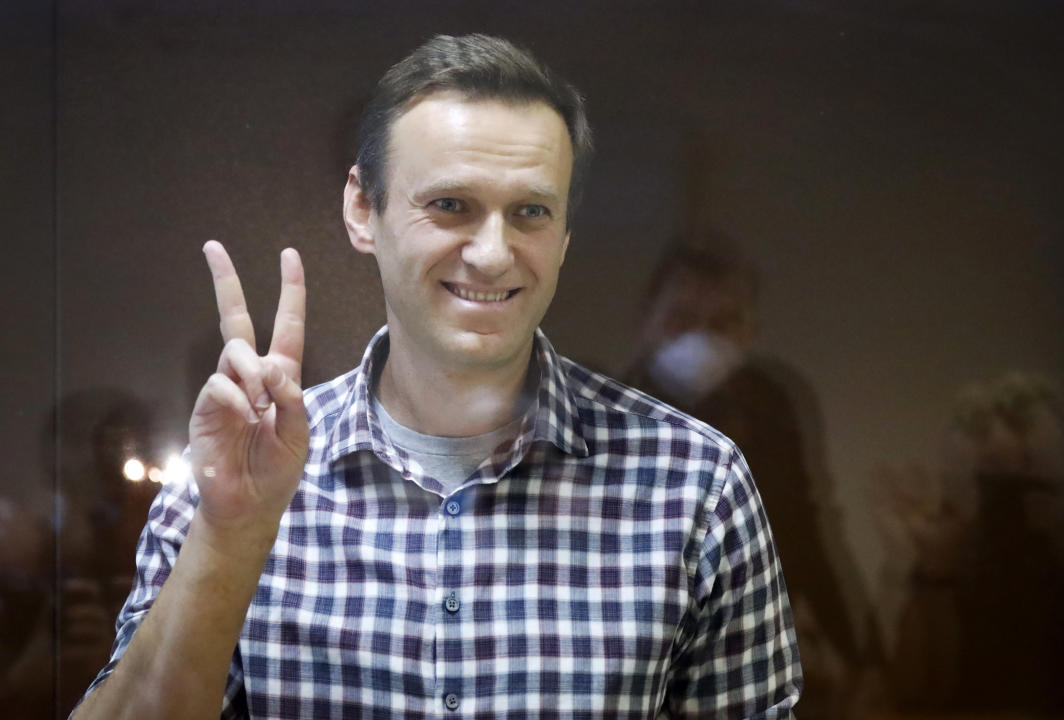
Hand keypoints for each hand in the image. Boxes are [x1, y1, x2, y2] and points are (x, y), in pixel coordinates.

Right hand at [188, 241, 308, 534]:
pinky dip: (237, 397)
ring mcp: (225, 388)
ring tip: (260, 403)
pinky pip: (220, 385)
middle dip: (227, 282)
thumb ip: (291, 396)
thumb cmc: (278, 468)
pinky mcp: (206, 406)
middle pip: (236, 319)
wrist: (249, 504)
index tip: (289, 256)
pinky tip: (246, 415)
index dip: (290, 291)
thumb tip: (268, 366)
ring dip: (253, 371)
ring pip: (234, 351)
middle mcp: (251, 375)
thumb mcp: (299, 431)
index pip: (286, 325)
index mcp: (281, 377)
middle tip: (213, 246)